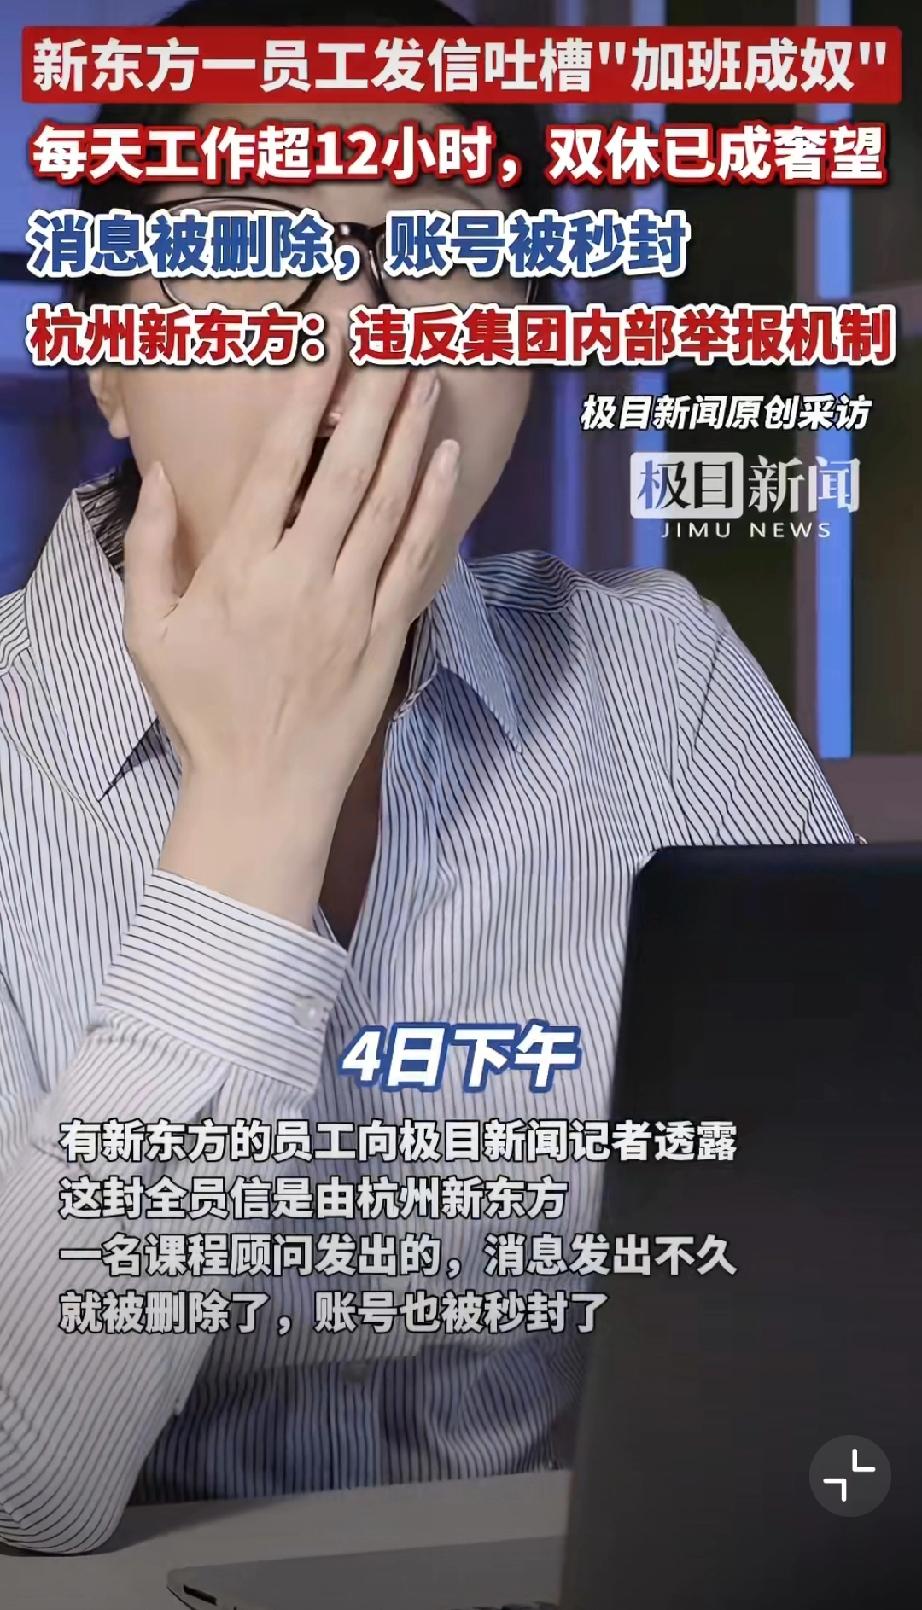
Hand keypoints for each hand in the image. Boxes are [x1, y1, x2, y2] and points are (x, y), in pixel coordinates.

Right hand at [122, 338, 459, 924]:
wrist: (264, 789)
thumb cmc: (203, 710)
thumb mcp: (148, 632)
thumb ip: (151, 548)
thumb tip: (158, 473)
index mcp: (240, 569)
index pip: (280, 463)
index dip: (309, 395)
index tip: (328, 342)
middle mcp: (302, 577)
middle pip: (347, 469)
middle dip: (374, 396)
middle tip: (397, 336)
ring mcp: (352, 606)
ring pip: (389, 504)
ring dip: (411, 435)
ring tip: (428, 374)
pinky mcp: (387, 634)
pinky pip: (416, 559)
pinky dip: (434, 506)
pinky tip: (444, 459)